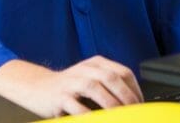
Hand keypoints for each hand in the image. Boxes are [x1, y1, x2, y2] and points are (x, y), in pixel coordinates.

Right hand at [0, 56, 142, 117]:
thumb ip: (109, 85)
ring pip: (95, 88)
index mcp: (96, 63)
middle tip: (134, 113)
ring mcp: (72, 82)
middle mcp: (85, 69)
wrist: (38, 87)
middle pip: (111, 78)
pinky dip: (88, 115)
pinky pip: (77, 106)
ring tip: (119, 117)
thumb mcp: (90, 78)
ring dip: (111, 104)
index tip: (141, 106)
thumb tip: (134, 103)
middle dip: (127, 97)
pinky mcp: (60, 96)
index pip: (123, 72)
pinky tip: (97, 120)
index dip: (136, 90)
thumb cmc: (69, 86)